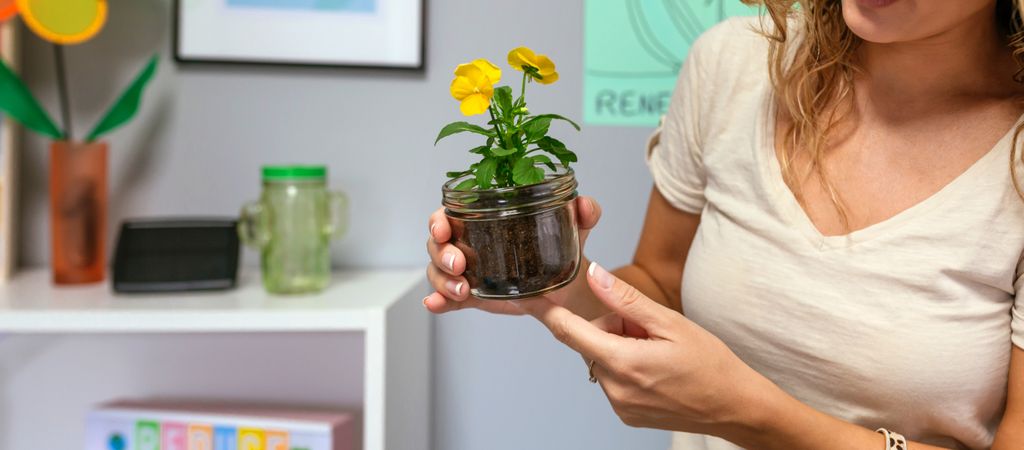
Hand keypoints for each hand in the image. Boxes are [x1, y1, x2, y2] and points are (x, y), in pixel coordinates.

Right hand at [423, 196, 601, 314]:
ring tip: (462, 291)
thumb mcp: (573, 227)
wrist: (567, 283)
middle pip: (437, 244)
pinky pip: (448, 298)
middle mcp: (469, 242)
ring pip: (438, 272)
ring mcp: (468, 271)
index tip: (444, 229)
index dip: (439, 220)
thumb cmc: (561, 245)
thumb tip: (584, 205)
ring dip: (443, 281)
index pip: (449, 214)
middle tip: (459, 264)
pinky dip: (438, 301)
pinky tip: (436, 305)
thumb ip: (583, 213)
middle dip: (441, 254)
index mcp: (483, 217)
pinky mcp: (473, 296)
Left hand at [516, 262, 775, 435]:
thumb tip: (594, 274)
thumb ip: (625, 299)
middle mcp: (614, 388)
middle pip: (591, 341)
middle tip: (649, 329)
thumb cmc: (711, 364)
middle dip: (613, 327)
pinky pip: (613, 378)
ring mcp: (619, 405)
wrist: (736, 406)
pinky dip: (627, 367)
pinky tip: (657, 369)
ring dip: (621, 348)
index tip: (531, 297)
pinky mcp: (625, 414)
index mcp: (623, 362)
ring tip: (658, 352)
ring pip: (602, 359)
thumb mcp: (670, 322)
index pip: (569, 332)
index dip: (548, 311)